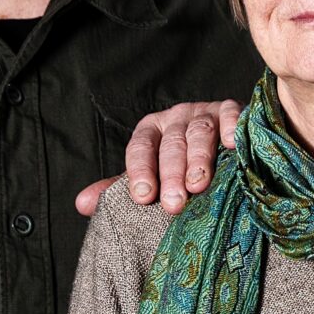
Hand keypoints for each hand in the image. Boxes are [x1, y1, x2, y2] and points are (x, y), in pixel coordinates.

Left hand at [73, 99, 243, 216]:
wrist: (218, 141)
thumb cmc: (178, 165)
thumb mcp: (148, 174)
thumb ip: (119, 188)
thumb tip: (81, 204)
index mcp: (150, 130)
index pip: (139, 148)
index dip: (140, 172)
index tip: (142, 197)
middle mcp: (175, 118)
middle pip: (171, 144)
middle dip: (171, 175)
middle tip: (173, 204)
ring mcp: (203, 112)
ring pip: (199, 132)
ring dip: (199, 159)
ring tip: (199, 185)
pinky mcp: (230, 109)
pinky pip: (231, 115)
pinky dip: (231, 127)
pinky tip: (231, 145)